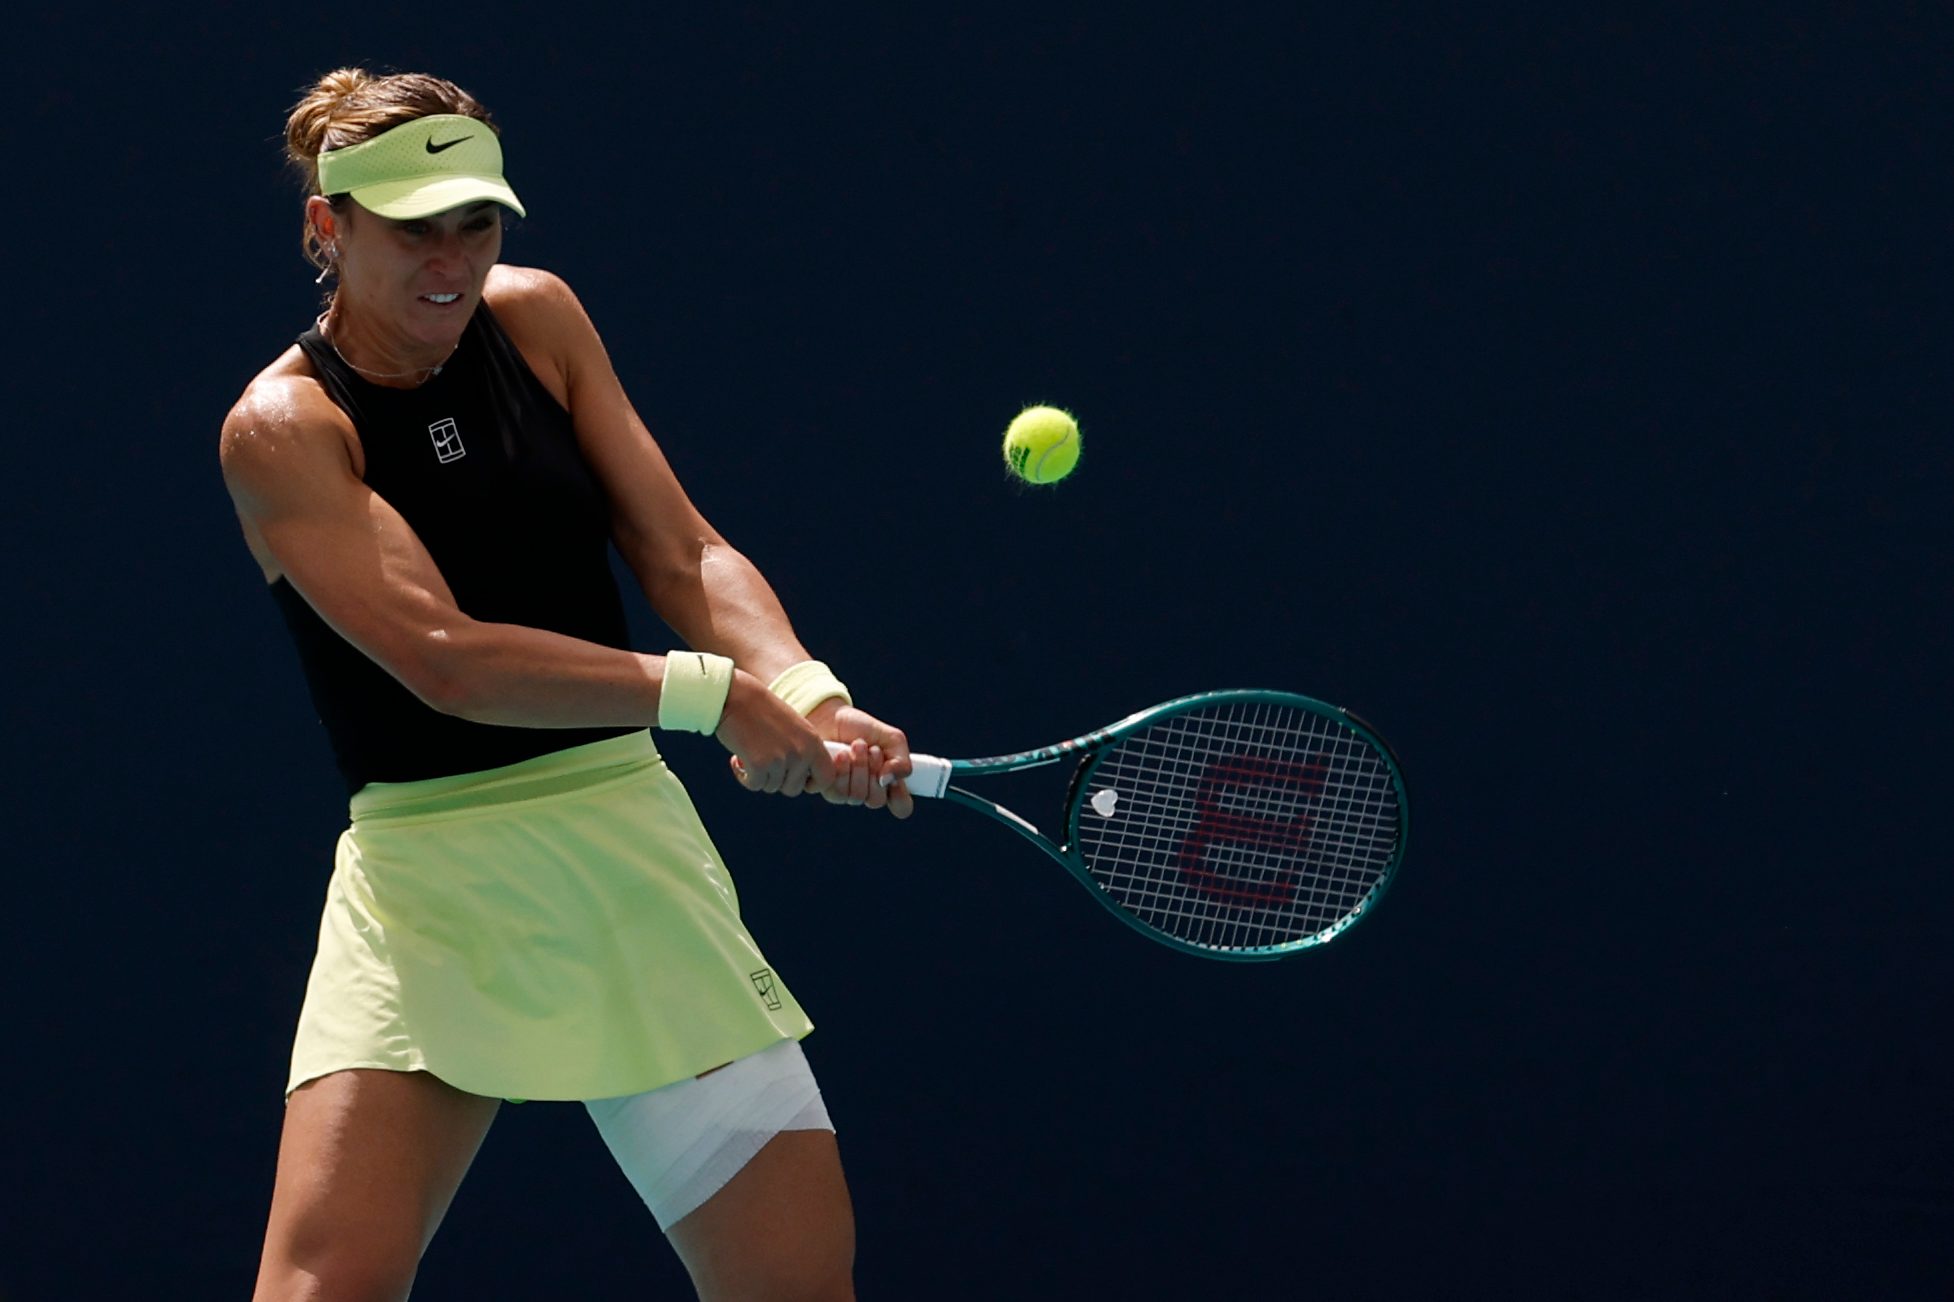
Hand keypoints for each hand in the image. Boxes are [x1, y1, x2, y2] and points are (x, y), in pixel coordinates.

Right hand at [717, 671, 834, 796]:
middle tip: (765, 763)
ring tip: (750, 754)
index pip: (826, 778)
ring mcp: (781, 759)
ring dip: (759, 776)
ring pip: (771, 787)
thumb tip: (802, 782)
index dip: (813, 784)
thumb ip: (803, 751)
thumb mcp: (794, 729)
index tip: (798, 781)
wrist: (736, 696)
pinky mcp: (759, 765)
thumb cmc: (761, 712)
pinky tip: (737, 759)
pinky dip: (744, 776)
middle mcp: (801, 752)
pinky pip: (754, 785)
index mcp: (813, 742)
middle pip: (793, 788)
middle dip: (777, 781)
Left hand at [808, 702, 913, 818]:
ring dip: (859, 767)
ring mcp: (847, 792)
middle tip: (872, 749)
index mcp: (887, 782)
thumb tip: (888, 780)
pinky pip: (838, 793)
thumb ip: (901, 760)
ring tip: (856, 745)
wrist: (830, 717)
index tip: (895, 778)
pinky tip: (841, 754)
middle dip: (874, 771)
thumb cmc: (861, 728)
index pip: (901, 806)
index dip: (900, 797)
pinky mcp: (828, 788)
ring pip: (857, 797)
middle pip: (876, 801)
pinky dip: (842, 770)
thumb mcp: (891, 738)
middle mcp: (868, 791)